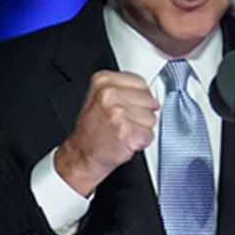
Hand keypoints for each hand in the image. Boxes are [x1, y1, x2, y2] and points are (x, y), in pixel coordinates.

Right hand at [54, 70, 158, 196]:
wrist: (82, 154)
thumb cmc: (92, 129)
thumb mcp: (100, 98)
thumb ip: (125, 90)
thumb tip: (152, 96)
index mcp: (102, 81)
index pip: (141, 82)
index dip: (140, 97)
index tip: (129, 105)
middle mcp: (109, 94)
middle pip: (149, 99)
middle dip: (142, 113)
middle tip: (123, 121)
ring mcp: (118, 112)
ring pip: (151, 117)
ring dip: (142, 128)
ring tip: (123, 131)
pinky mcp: (126, 131)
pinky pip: (149, 134)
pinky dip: (142, 141)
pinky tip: (126, 140)